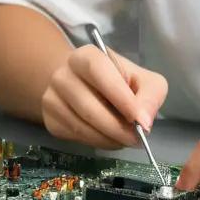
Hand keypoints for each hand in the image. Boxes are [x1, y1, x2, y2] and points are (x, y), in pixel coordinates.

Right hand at [41, 44, 168, 150]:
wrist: (84, 84)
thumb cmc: (118, 80)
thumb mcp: (143, 80)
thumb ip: (150, 95)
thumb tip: (145, 121)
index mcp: (85, 56)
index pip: (99, 71)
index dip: (120, 97)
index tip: (140, 120)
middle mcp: (63, 75)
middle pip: (89, 107)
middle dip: (117, 128)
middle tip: (137, 138)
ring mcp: (52, 98)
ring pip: (82, 127)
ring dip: (109, 139)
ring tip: (126, 139)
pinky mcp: (50, 120)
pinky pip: (76, 137)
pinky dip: (98, 142)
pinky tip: (110, 137)